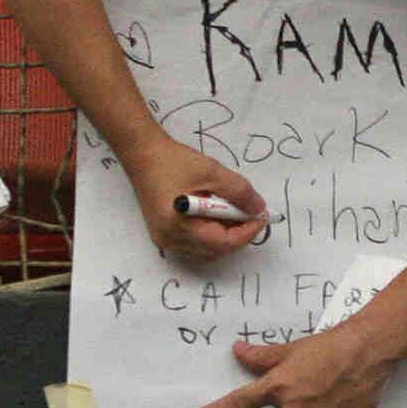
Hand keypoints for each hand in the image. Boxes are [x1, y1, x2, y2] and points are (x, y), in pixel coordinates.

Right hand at [123, 133, 266, 262]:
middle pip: (216, 251)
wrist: (144, 155)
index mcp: (178, 225)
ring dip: (225, 237)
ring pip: (207, 252)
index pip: (223, 242)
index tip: (262, 216)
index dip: (248, 232)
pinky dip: (211, 237)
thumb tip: (259, 210)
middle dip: (238, 234)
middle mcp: (169, 239)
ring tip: (230, 211)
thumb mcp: (213, 172)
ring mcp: (164, 240)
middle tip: (248, 213)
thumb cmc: (175, 161)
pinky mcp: (163, 236)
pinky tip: (214, 216)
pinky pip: (195, 247)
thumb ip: (239, 192)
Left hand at [188, 322, 395, 407]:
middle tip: (311, 380)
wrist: (368, 350)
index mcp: (277, 387)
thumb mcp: (291, 349)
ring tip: (330, 385)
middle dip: (293, 400)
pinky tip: (343, 395)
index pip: (239, 403)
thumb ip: (262, 357)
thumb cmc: (330, 346)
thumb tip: (238, 351)